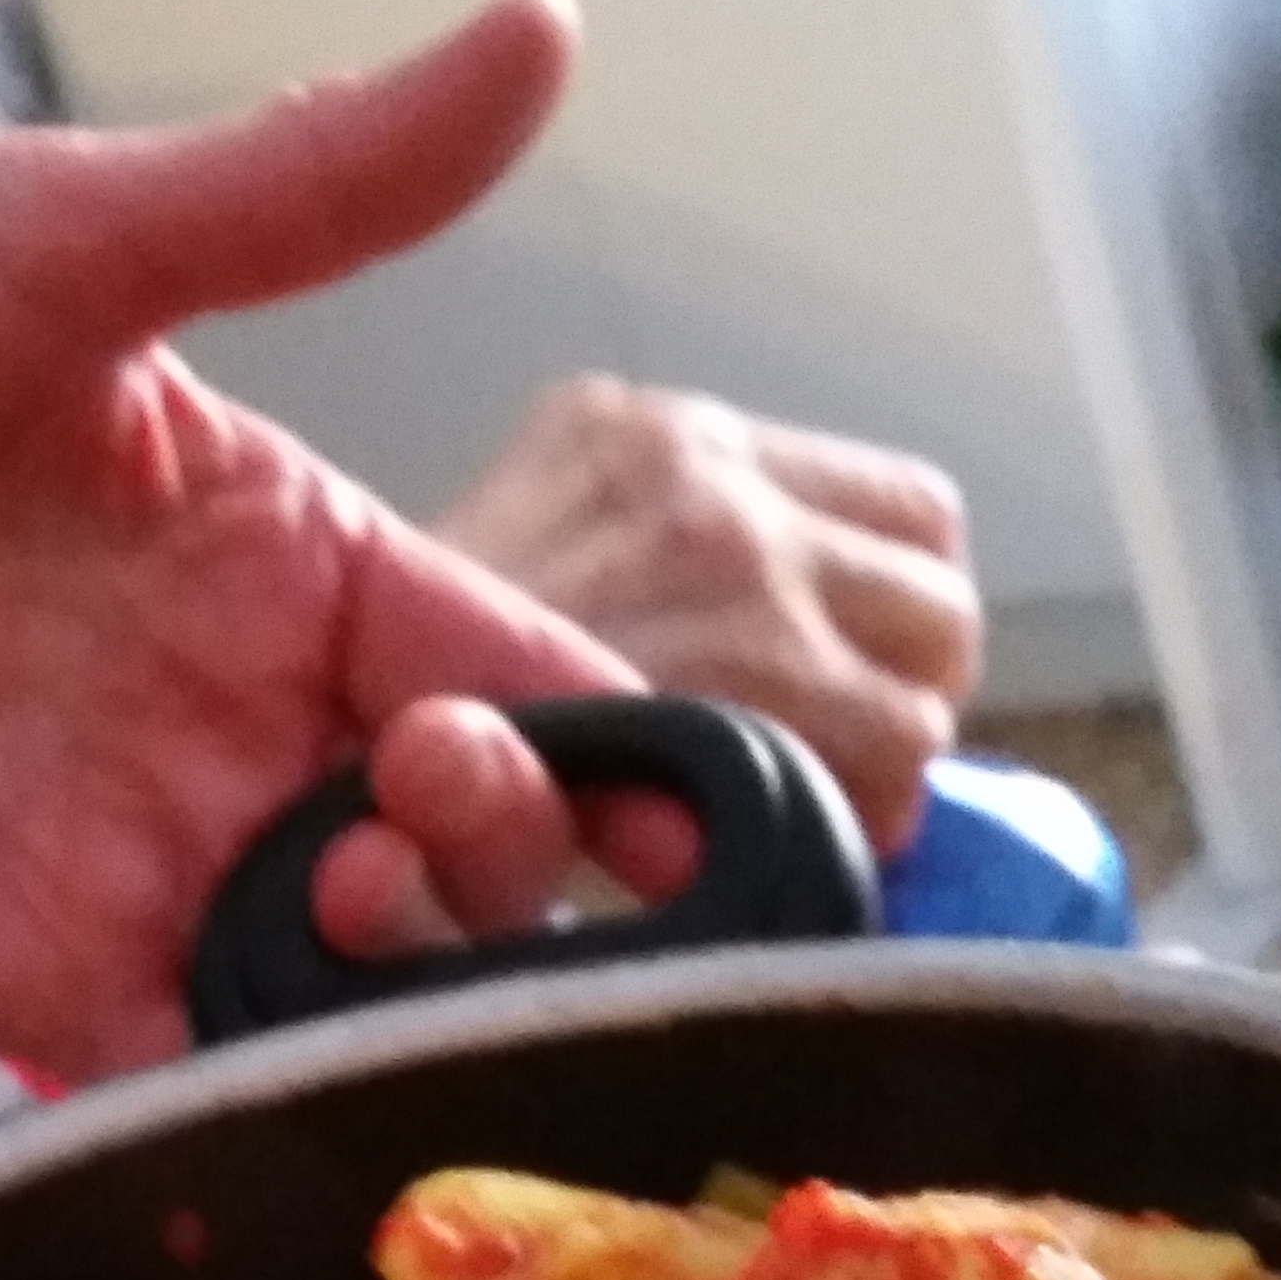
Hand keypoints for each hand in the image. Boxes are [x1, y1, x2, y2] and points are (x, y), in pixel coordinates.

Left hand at [0, 0, 658, 1074]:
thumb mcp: (77, 237)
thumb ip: (317, 182)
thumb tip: (547, 22)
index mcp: (295, 563)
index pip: (526, 673)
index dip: (631, 750)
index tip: (702, 800)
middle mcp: (250, 728)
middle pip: (480, 842)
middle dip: (516, 843)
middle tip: (427, 791)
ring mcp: (150, 859)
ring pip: (371, 972)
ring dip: (419, 962)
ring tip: (361, 885)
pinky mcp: (37, 971)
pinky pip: (208, 1060)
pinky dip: (285, 1080)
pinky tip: (310, 1050)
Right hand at [432, 378, 980, 857]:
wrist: (344, 781)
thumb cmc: (404, 716)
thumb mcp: (505, 573)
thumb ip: (635, 570)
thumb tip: (761, 646)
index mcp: (645, 433)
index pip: (875, 494)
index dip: (878, 603)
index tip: (836, 677)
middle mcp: (705, 472)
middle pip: (933, 564)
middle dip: (906, 672)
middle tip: (845, 751)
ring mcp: (743, 564)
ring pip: (936, 660)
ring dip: (893, 752)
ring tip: (810, 811)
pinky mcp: (767, 675)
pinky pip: (901, 747)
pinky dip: (870, 816)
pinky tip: (792, 846)